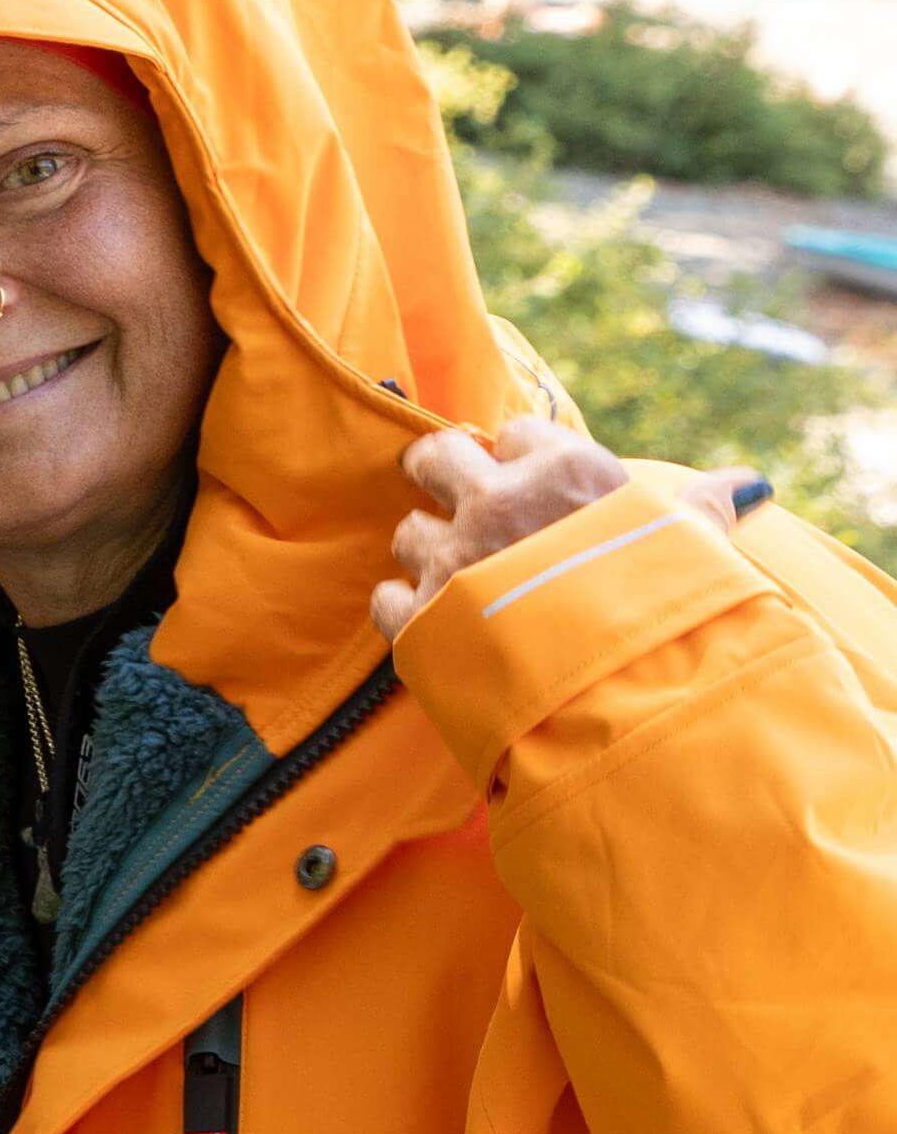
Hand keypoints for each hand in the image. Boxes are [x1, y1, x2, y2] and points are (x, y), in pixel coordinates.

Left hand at [374, 414, 760, 638]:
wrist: (630, 701)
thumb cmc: (675, 617)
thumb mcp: (697, 550)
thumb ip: (704, 509)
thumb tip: (747, 484)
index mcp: (566, 471)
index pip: (516, 433)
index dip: (523, 459)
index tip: (535, 485)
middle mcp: (497, 502)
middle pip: (434, 457)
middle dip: (440, 474)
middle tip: (459, 501)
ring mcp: (452, 559)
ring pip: (409, 532)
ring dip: (430, 554)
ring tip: (468, 586)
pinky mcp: (420, 617)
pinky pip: (387, 597)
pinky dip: (407, 612)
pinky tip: (443, 628)